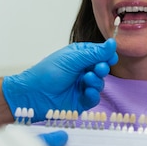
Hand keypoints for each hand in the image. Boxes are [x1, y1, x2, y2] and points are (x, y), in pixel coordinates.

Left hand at [2, 39, 117, 121]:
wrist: (33, 95)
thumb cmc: (46, 73)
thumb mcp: (72, 59)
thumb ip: (94, 53)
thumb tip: (112, 43)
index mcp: (79, 56)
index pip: (99, 53)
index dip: (107, 55)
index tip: (111, 57)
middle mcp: (81, 70)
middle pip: (101, 68)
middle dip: (102, 68)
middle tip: (98, 69)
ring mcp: (81, 86)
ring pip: (100, 83)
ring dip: (96, 81)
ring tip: (87, 79)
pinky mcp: (81, 101)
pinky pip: (94, 98)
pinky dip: (93, 94)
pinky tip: (87, 92)